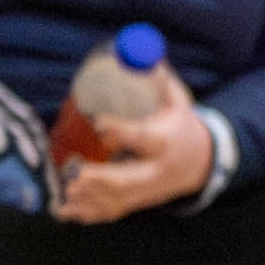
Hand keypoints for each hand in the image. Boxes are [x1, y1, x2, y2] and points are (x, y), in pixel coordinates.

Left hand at [54, 81, 212, 222]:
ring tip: (61, 193)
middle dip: (102, 179)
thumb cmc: (180, 126)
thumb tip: (139, 49)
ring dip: (88, 199)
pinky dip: (87, 214)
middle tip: (75, 173)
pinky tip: (63, 211)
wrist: (203, 163)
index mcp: (165, 141)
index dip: (123, 130)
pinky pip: (112, 212)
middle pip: (130, 179)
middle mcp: (156, 170)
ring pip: (118, 201)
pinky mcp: (137, 202)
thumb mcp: (176, 101)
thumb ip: (157, 79)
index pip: (144, 138)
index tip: (99, 122)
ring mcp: (146, 191)